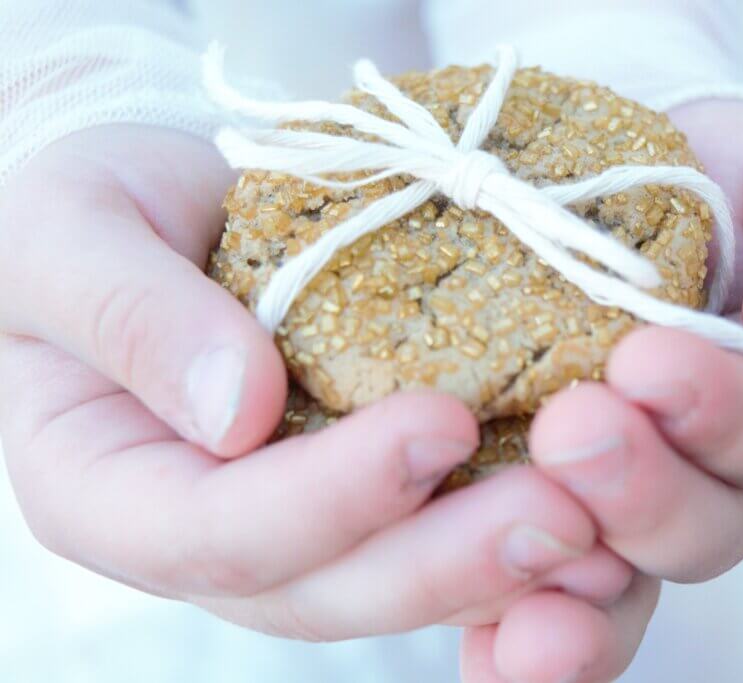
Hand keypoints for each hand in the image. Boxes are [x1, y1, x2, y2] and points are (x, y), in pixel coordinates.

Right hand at [0, 125, 630, 640]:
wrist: (161, 209)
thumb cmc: (93, 212)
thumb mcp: (71, 232)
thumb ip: (130, 316)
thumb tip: (236, 409)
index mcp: (112, 493)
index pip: (218, 533)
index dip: (330, 496)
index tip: (436, 424)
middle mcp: (211, 534)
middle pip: (328, 590)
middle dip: (446, 561)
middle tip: (564, 516)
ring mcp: (298, 523)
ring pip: (398, 585)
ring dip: (504, 570)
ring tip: (607, 529)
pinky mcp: (367, 492)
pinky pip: (439, 537)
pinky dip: (516, 537)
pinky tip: (601, 516)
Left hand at [460, 100, 742, 680]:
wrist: (577, 185)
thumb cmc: (689, 176)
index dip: (725, 409)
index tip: (652, 360)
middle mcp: (702, 471)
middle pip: (703, 527)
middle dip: (643, 490)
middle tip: (576, 429)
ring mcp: (615, 507)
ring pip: (622, 588)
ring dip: (580, 597)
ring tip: (530, 600)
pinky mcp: (530, 521)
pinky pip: (537, 605)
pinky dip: (516, 643)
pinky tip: (488, 652)